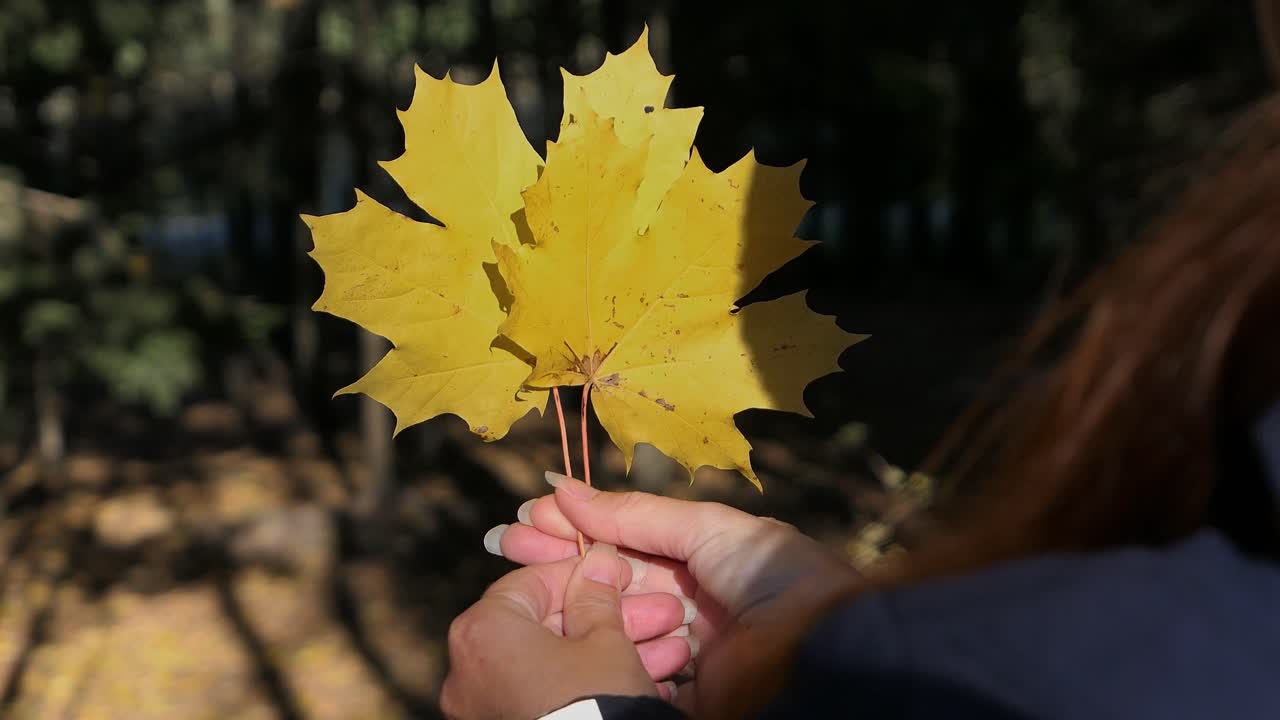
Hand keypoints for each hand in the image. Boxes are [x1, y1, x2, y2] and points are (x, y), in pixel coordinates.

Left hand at [442, 542, 665, 718]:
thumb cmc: (592, 702)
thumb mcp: (606, 640)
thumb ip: (598, 596)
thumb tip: (598, 562)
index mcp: (483, 631)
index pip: (531, 583)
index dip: (583, 574)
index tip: (618, 573)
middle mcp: (472, 672)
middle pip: (552, 628)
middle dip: (614, 620)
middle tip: (660, 614)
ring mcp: (489, 708)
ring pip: (561, 666)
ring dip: (617, 654)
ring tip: (673, 651)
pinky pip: (555, 698)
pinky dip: (595, 688)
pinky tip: (651, 682)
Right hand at [488, 472, 862, 717]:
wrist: (822, 654)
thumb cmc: (777, 579)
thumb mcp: (708, 529)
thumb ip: (635, 513)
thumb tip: (563, 487)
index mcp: (702, 562)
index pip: (624, 543)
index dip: (576, 528)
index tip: (526, 516)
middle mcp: (690, 606)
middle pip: (609, 584)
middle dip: (557, 562)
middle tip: (503, 543)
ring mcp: (682, 656)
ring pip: (609, 631)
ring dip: (566, 608)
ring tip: (520, 581)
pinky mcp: (679, 700)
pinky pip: (626, 680)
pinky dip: (592, 659)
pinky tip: (553, 634)